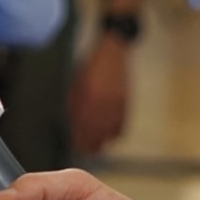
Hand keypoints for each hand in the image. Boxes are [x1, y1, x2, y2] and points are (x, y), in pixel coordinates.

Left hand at [69, 32, 130, 154]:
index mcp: (85, 104)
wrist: (112, 54)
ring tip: (97, 138)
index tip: (77, 145)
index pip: (82, 134)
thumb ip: (74, 108)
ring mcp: (115, 109)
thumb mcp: (75, 87)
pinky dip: (114, 133)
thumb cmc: (90, 68)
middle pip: (96, 140)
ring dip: (103, 140)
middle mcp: (101, 109)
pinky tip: (109, 130)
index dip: (79, 143)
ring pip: (110, 137)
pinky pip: (121, 129)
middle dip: (90, 145)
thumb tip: (75, 125)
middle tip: (85, 145)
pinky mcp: (125, 107)